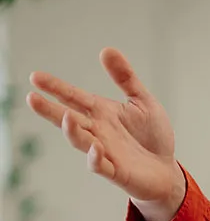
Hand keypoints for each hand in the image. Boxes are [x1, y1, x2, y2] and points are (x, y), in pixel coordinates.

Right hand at [27, 48, 184, 220]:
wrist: (166, 171)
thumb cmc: (152, 136)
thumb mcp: (143, 101)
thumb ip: (125, 78)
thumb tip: (106, 49)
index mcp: (102, 113)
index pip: (74, 97)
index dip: (55, 87)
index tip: (35, 76)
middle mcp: (98, 131)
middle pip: (68, 119)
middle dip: (50, 109)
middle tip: (31, 97)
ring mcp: (104, 152)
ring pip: (81, 141)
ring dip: (72, 131)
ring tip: (66, 117)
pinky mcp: (116, 171)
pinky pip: (101, 166)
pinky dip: (95, 158)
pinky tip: (95, 148)